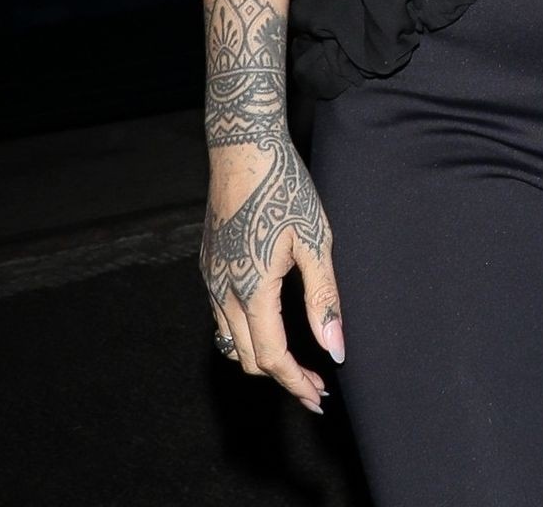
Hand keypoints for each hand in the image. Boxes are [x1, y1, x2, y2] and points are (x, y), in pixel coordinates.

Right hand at [199, 134, 343, 413]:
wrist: (243, 146)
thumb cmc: (285, 188)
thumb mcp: (315, 240)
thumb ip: (323, 298)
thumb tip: (334, 349)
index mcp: (252, 289)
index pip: (272, 357)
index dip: (296, 383)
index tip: (320, 397)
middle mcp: (223, 289)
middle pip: (248, 357)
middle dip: (282, 377)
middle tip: (314, 384)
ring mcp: (211, 276)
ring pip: (230, 339)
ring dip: (261, 356)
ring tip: (295, 361)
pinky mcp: (208, 262)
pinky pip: (221, 314)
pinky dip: (245, 331)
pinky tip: (269, 321)